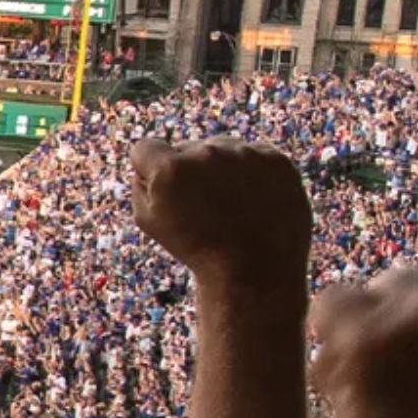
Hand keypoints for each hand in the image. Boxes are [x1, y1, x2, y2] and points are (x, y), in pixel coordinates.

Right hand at [133, 142, 310, 290]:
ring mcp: (245, 153)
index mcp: (171, 168)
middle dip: (191, 173)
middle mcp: (208, 153)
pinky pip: (254, 156)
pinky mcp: (276, 159)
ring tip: (231, 208)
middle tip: (204, 210)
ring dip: (222, 170)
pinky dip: (252, 175)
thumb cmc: (196, 249)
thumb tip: (148, 162)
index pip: (146, 148)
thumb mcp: (149, 221)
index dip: (149, 171)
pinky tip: (253, 203)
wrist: (255, 269)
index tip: (165, 193)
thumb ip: (141, 183)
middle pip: (188, 149)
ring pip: (223, 150)